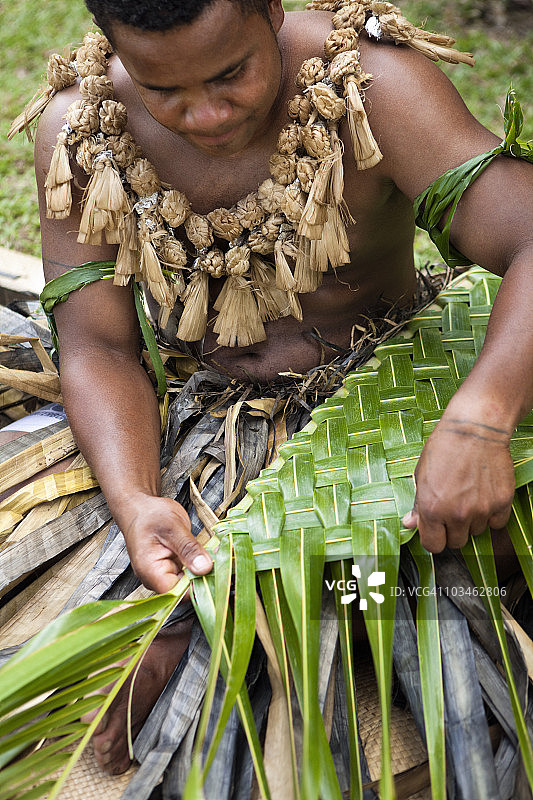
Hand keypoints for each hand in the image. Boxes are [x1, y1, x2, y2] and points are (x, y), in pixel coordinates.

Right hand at [119, 493, 212, 592]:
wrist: (140, 508)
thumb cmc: (150, 515)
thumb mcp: (173, 527)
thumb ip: (189, 549)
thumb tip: (205, 568)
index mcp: (151, 572)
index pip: (178, 593)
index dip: (199, 585)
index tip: (216, 571)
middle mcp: (155, 579)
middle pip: (186, 590)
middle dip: (205, 575)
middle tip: (221, 557)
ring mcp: (163, 576)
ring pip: (190, 582)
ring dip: (205, 570)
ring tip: (216, 553)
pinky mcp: (172, 570)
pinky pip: (189, 574)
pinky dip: (201, 565)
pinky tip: (209, 554)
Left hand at [402, 412, 514, 551]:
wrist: (475, 429)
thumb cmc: (444, 447)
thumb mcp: (421, 474)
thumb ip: (417, 504)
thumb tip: (410, 524)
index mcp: (431, 508)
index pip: (433, 546)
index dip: (434, 538)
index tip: (436, 529)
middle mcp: (456, 514)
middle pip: (456, 543)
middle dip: (452, 530)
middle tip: (452, 509)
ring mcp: (481, 510)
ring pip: (476, 532)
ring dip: (472, 521)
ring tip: (468, 495)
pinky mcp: (501, 503)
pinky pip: (496, 523)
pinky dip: (491, 514)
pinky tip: (484, 496)